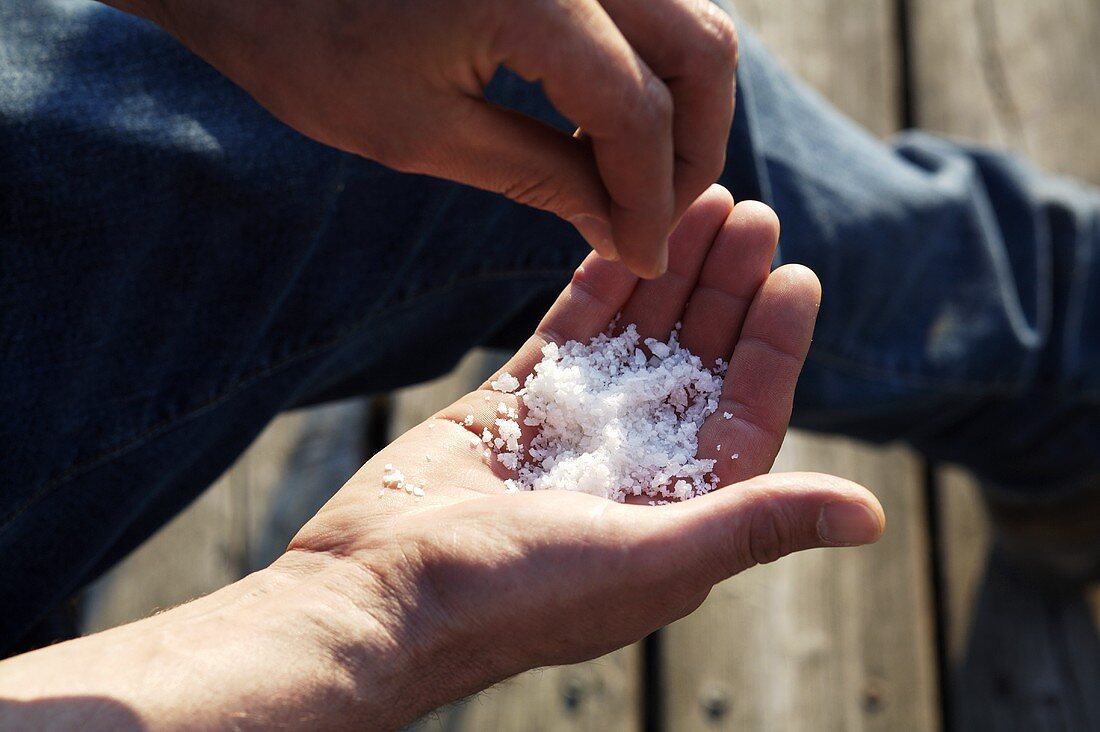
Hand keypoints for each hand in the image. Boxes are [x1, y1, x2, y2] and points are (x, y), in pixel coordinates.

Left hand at [119, 0, 737, 277]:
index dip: (651, 196)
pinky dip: (643, 70)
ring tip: (627, 180)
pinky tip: (601, 126)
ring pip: (683, 20)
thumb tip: (623, 229)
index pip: (638, 110)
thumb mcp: (420, 131)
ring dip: (674, 106)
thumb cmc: (304, 41)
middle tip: (654, 215)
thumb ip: (539, 175)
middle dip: (694, 145)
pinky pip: (640, 8)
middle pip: (699, 47)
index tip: (646, 255)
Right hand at [287, 186, 885, 724]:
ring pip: (633, 338)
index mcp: (676, 510)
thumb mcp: (654, 559)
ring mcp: (571, 434)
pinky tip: (621, 239)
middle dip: (725, 289)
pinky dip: (595, 289)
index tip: (795, 274)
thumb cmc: (518, 595)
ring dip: (668, 274)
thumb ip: (755, 523)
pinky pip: (565, 335)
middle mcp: (631, 468)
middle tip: (751, 214)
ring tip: (698, 204)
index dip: (774, 345)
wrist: (380, 592)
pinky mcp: (511, 408)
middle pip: (695, 362)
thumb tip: (871, 518)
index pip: (744, 412)